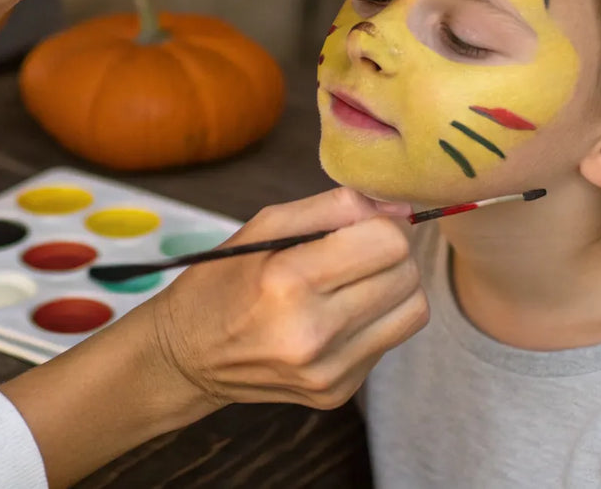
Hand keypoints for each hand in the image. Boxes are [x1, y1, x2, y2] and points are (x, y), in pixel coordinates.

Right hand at [146, 187, 427, 410]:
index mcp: (289, 282)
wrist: (187, 355)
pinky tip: (338, 317)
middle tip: (354, 253)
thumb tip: (397, 207)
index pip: (388, 243)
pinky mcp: (337, 394)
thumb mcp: (263, 224)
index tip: (356, 228)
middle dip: (389, 255)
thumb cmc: (222, 280)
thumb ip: (333, 206)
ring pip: (413, 312)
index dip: (380, 225)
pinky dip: (374, 321)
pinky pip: (389, 342)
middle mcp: (313, 333)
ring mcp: (328, 371)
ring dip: (392, 288)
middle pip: (407, 276)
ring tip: (353, 284)